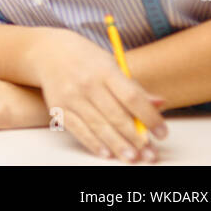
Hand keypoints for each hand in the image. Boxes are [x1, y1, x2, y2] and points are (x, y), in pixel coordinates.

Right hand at [32, 28, 167, 161]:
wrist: (48, 52)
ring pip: (98, 126)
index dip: (150, 118)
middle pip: (116, 116)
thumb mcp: (111, 64)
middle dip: (135, 138)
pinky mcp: (58, 107)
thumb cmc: (87, 60)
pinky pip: (78, 130)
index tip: (162, 133)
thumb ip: (134, 87)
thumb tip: (160, 104)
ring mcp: (70, 96)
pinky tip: (106, 153)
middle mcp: (87, 83)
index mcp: (105, 70)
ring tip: (132, 158)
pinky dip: (93, 143)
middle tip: (150, 154)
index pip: (132, 98)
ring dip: (117, 145)